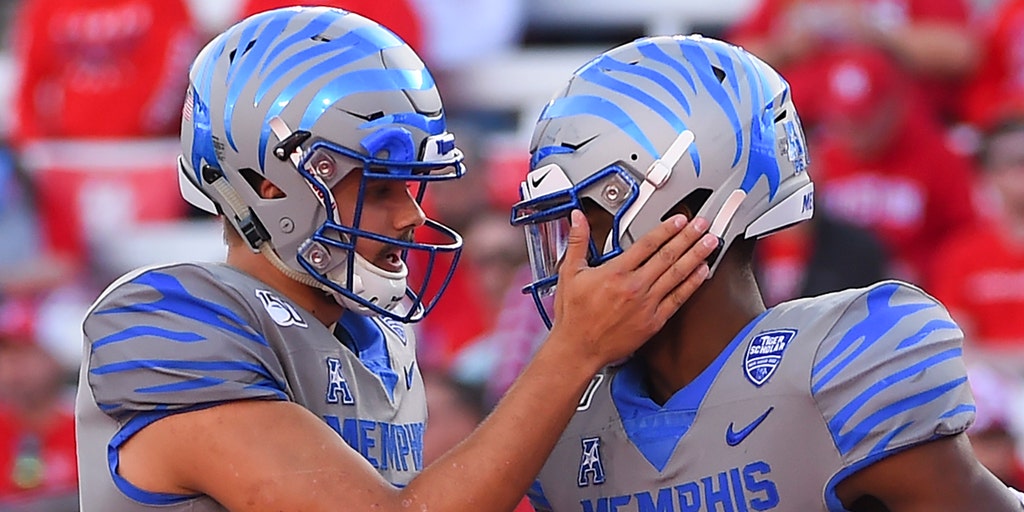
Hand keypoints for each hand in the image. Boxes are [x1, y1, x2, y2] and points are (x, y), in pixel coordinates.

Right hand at [548, 210, 716, 366]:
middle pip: (667, 256)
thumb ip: (577, 242)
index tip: (679, 219)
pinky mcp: (654, 322)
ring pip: (677, 275)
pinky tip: (702, 272)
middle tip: (702, 224)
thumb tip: (577, 219)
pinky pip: (678, 299)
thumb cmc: (574, 316)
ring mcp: (647, 305)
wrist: (578, 349)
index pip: (647, 244)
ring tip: (710, 242)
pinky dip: (692, 284)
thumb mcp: (569, 273)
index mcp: (615, 273)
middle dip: (688, 237)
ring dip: (696, 256)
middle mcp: (634, 287)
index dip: (666, 229)